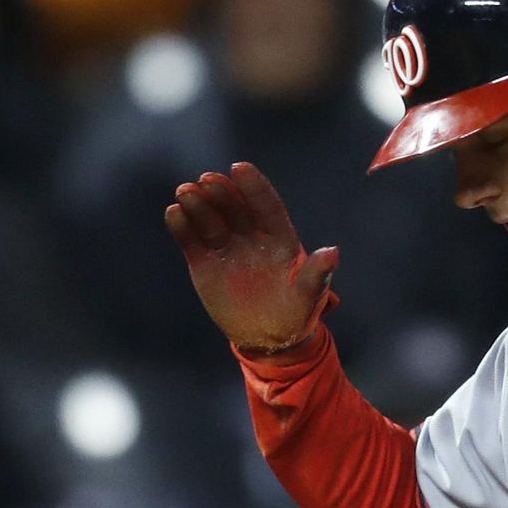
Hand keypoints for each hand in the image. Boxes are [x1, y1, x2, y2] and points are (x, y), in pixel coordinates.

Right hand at [164, 161, 339, 356]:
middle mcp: (250, 236)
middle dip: (221, 192)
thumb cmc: (295, 314)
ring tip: (185, 192)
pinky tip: (174, 213)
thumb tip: (333, 252)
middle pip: (235, 207)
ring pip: (210, 218)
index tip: (239, 168)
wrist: (267, 339)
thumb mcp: (308, 297)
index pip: (266, 206)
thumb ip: (317, 274)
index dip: (254, 187)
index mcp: (279, 238)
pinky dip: (182, 226)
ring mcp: (226, 246)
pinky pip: (191, 239)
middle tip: (207, 180)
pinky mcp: (204, 261)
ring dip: (197, 203)